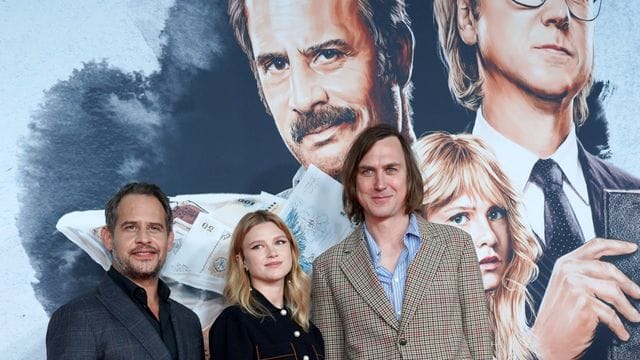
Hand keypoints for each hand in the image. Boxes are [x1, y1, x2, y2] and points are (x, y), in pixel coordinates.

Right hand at [533, 238, 639, 359]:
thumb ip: (583, 274)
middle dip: (629, 285)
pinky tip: (621, 332)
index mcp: (565, 263)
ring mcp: (575, 285)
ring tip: (634, 317)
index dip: (617, 245)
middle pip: (609, 269)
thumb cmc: (557, 317)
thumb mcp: (566, 288)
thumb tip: (613, 273)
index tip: (631, 247)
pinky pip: (611, 313)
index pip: (595, 245)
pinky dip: (619, 326)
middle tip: (638, 295)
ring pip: (614, 291)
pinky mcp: (584, 303)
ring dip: (628, 308)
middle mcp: (569, 270)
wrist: (545, 340)